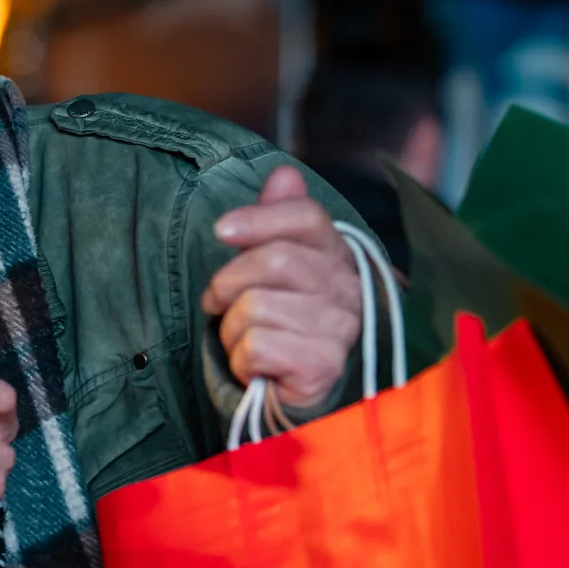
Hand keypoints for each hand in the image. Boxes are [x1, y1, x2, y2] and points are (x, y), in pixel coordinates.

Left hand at [202, 165, 361, 407]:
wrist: (292, 394)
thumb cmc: (278, 325)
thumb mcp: (271, 270)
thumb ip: (275, 220)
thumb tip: (284, 173)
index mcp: (337, 255)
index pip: (306, 217)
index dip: (259, 217)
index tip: (221, 230)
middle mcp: (348, 288)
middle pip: (274, 260)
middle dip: (227, 283)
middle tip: (220, 304)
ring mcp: (340, 328)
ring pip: (255, 308)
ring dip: (231, 329)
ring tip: (247, 340)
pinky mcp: (323, 366)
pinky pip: (257, 347)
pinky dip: (242, 359)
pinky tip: (258, 366)